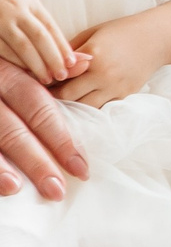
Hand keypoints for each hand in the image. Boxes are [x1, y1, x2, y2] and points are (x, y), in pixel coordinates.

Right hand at [0, 0, 77, 83]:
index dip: (62, 46)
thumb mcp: (22, 1)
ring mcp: (0, 20)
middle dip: (53, 57)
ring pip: (22, 45)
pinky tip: (24, 72)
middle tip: (63, 75)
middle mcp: (16, 10)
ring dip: (36, 64)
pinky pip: (3, 49)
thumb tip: (63, 47)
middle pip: (40, 36)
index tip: (73, 62)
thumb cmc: (2, 0)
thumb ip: (37, 19)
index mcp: (29, 2)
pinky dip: (15, 61)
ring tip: (47, 78)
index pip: (50, 27)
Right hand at [0, 60, 85, 199]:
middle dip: (36, 161)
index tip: (80, 168)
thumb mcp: (14, 56)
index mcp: (5, 71)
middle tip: (56, 190)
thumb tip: (86, 63)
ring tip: (16, 188)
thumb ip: (47, 65)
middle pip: (12, 129)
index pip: (38, 106)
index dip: (60, 138)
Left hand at [57, 13, 169, 107]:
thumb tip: (49, 65)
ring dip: (73, 104)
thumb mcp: (93, 34)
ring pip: (83, 107)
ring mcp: (116, 86)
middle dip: (55, 95)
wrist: (158, 38)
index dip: (47, 80)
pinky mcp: (125, 94)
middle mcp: (103, 74)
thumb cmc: (123, 31)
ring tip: (67, 98)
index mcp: (93, 55)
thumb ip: (71, 50)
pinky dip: (91, 105)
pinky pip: (101, 107)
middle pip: (67, 96)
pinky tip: (86, 98)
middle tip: (48, 93)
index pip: (59, 75)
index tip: (39, 81)